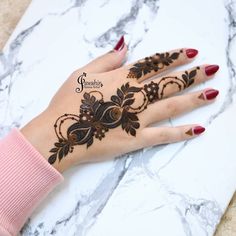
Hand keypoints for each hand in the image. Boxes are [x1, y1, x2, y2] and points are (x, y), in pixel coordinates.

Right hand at [21, 37, 218, 172]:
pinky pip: (163, 135)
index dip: (174, 56)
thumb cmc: (68, 102)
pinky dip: (181, 133)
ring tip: (213, 93)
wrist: (62, 132)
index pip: (155, 63)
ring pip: (172, 105)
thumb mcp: (83, 73)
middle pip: (169, 82)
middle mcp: (135, 95)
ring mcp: (138, 118)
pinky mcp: (136, 139)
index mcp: (122, 78)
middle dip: (193, 74)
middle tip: (212, 69)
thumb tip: (124, 44)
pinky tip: (198, 129)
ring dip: (194, 98)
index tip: (191, 53)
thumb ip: (106, 59)